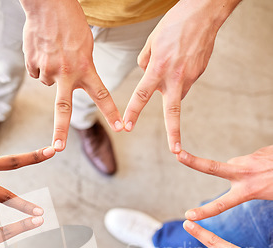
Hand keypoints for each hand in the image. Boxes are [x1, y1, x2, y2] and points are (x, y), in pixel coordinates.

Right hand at [20, 0, 122, 151]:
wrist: (47, 3)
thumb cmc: (70, 22)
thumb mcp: (85, 45)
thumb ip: (81, 68)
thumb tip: (68, 83)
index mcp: (85, 68)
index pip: (102, 95)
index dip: (112, 112)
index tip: (121, 127)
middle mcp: (66, 73)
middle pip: (63, 109)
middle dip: (60, 131)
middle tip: (58, 148)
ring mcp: (48, 70)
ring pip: (49, 82)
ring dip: (51, 72)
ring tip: (54, 51)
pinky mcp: (33, 64)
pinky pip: (36, 72)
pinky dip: (39, 64)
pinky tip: (42, 49)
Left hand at [123, 0, 239, 152]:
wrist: (203, 14)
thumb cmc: (174, 25)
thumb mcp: (151, 42)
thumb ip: (146, 63)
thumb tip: (147, 75)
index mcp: (158, 68)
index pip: (141, 95)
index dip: (133, 112)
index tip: (127, 127)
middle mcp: (175, 76)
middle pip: (172, 111)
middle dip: (174, 133)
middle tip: (176, 151)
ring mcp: (190, 77)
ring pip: (176, 91)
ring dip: (172, 87)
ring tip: (174, 61)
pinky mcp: (200, 73)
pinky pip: (185, 81)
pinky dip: (181, 75)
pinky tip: (183, 59)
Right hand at [177, 147, 272, 219]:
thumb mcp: (271, 195)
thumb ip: (252, 186)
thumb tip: (240, 173)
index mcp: (249, 190)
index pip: (222, 205)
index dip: (204, 212)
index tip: (188, 216)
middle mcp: (246, 173)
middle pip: (212, 167)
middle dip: (193, 161)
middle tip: (178, 154)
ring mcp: (252, 159)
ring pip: (237, 166)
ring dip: (244, 172)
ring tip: (265, 176)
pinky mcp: (260, 151)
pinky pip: (252, 161)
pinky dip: (257, 166)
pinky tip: (270, 168)